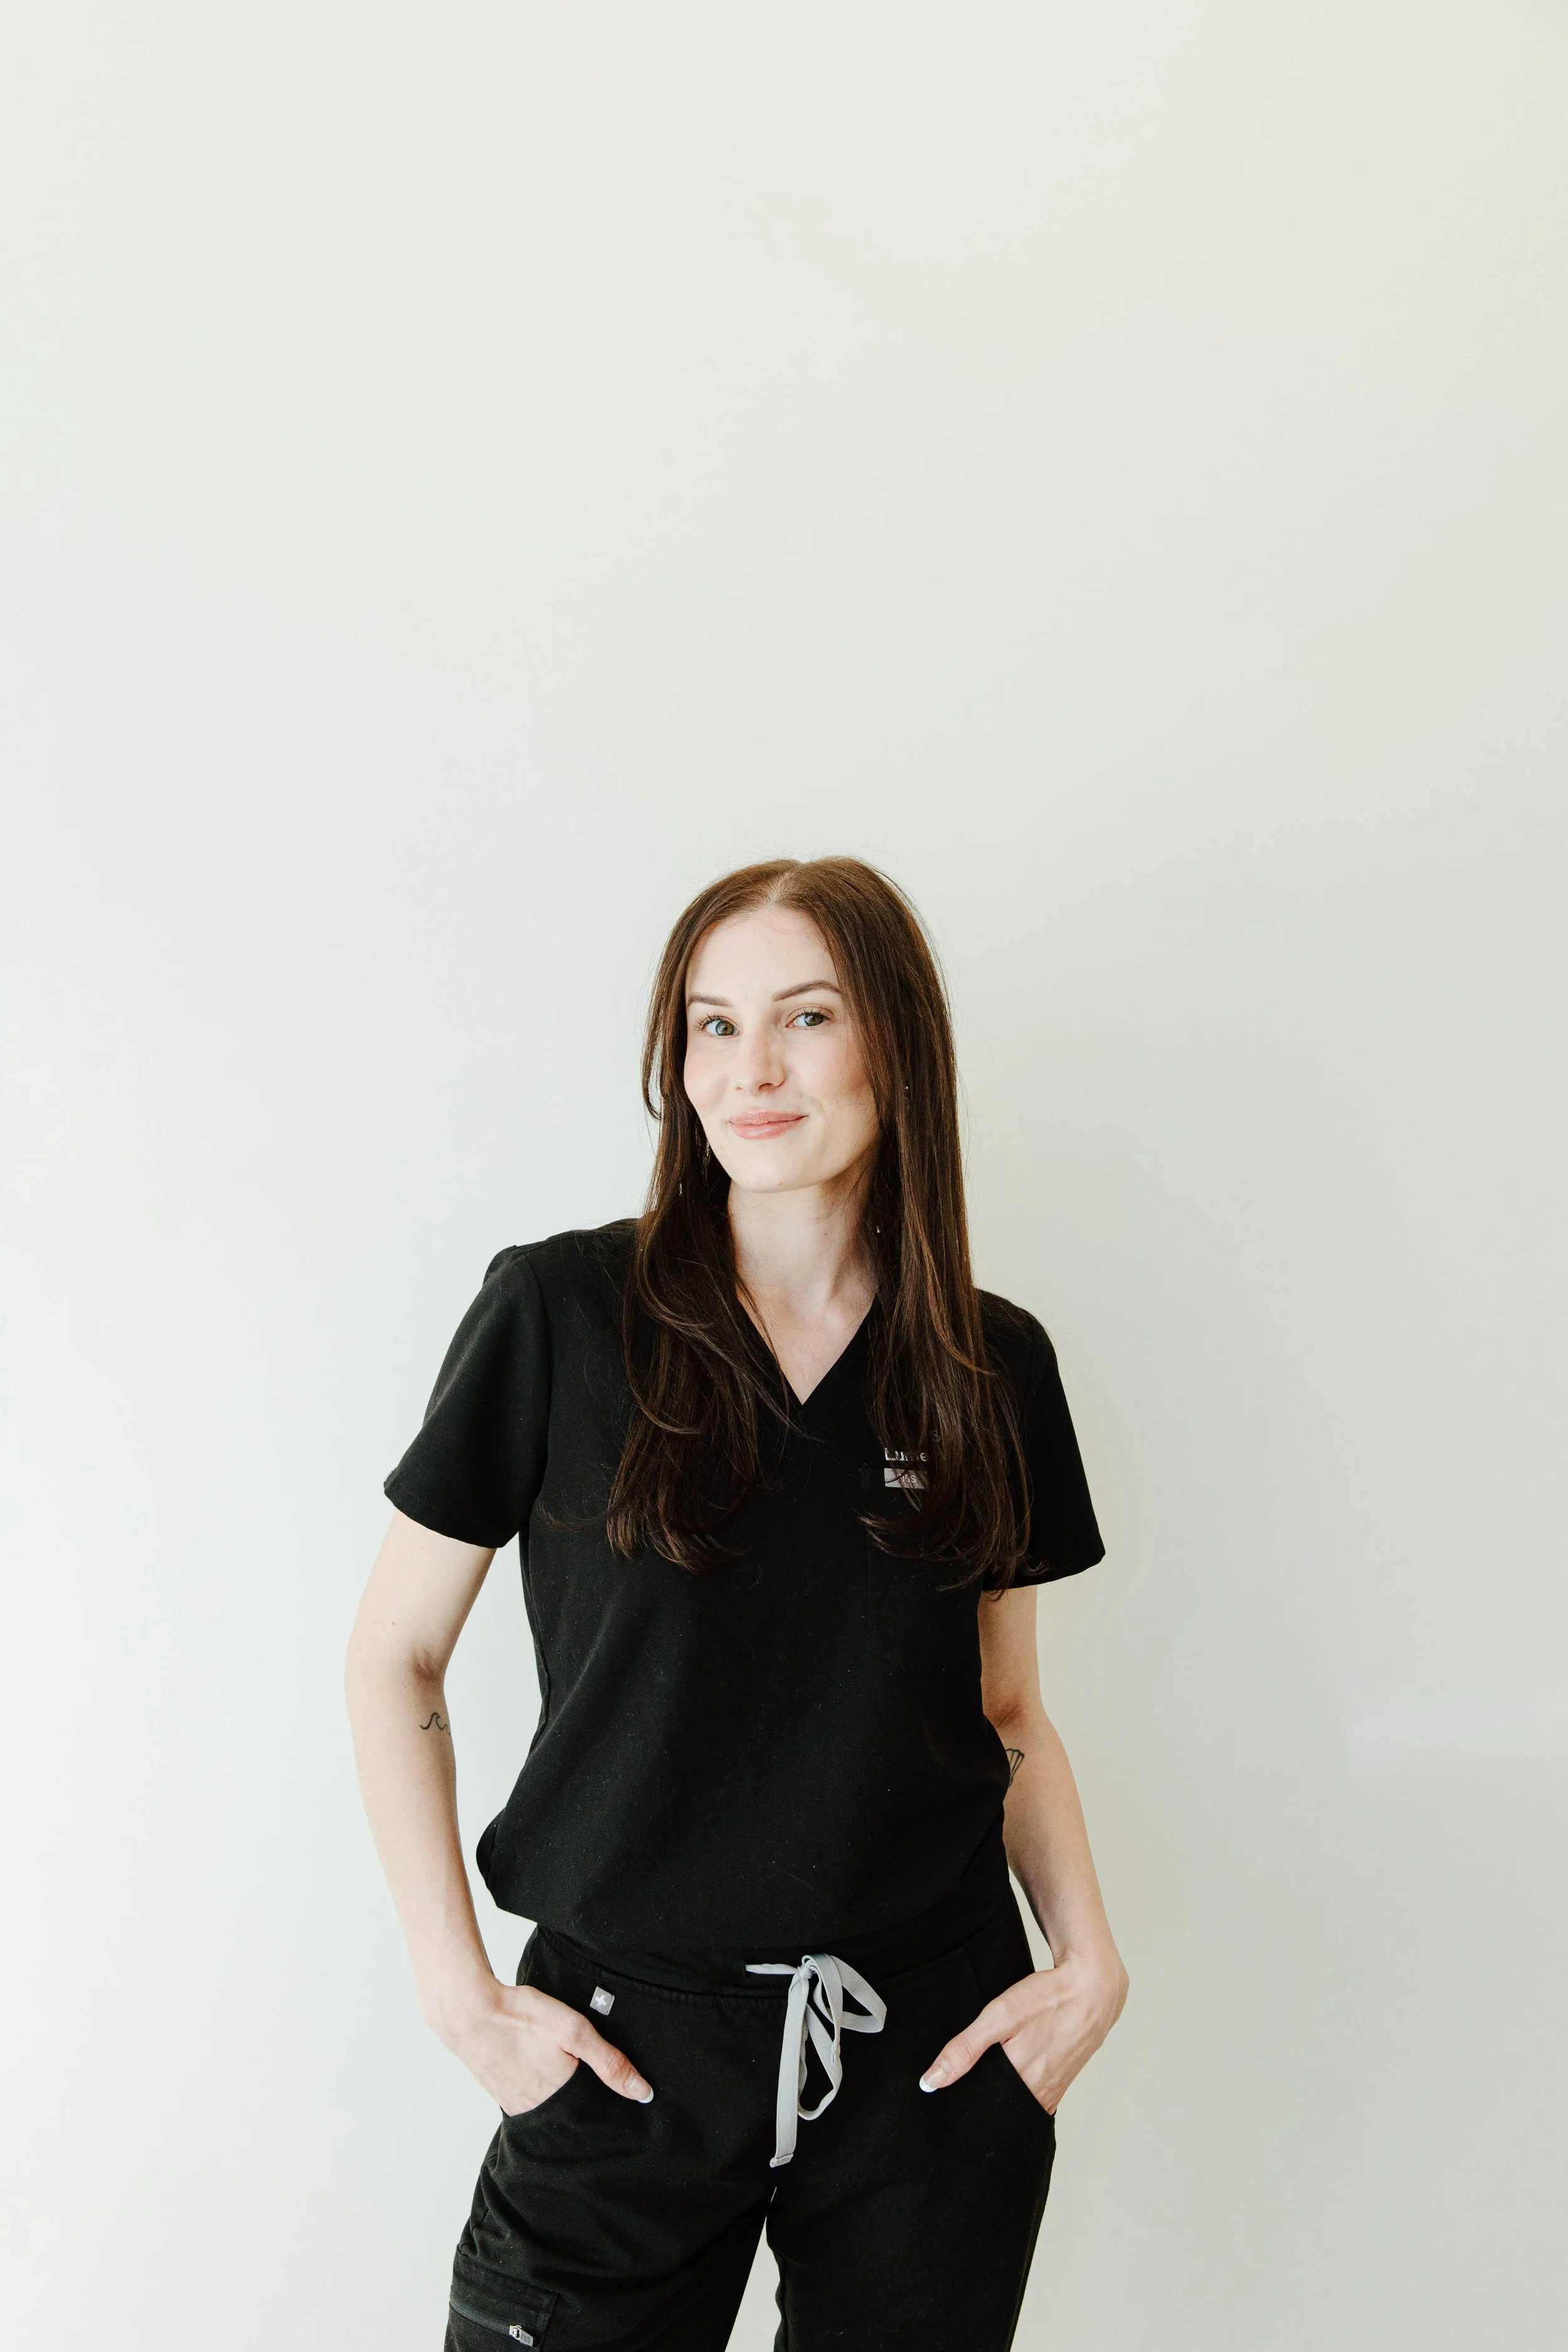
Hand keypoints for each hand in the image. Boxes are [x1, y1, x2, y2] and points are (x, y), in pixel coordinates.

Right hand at [434, 1976, 654, 2116]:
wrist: (468, 2012)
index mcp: (560, 2099)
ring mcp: (515, 2104)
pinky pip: (528, 2100)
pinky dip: (539, 2090)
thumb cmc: (521, 2017)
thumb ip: (610, 2063)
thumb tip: (643, 2093)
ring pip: (548, 2108)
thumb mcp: (575, 2031)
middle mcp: (536, 2111)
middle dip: (584, 2103)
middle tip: (588, 2079)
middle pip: (570, 2115)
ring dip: (559, 2097)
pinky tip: (539, 2069)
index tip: (619, 2101)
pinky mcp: (500, 2093)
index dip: (607, 2107)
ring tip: (564, 2073)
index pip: (593, 2117)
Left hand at [918, 1946, 1128, 2112]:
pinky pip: (1035, 2096)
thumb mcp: (1000, 2016)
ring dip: (1001, 2096)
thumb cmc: (1048, 1998)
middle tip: (963, 2087)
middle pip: (1000, 2110)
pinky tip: (1013, 2072)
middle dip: (981, 2103)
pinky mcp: (1062, 2081)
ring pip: (1018, 2104)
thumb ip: (965, 2049)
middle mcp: (1040, 2094)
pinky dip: (1020, 2089)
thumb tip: (931, 2081)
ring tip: (985, 2080)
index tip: (946, 2101)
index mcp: (1021, 2082)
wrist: (1094, 1987)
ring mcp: (1053, 2089)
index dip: (963, 2107)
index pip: (982, 2111)